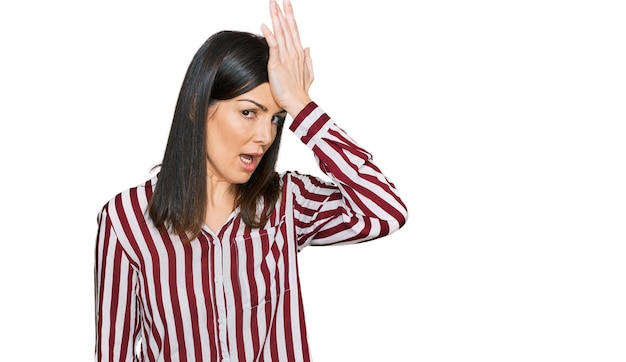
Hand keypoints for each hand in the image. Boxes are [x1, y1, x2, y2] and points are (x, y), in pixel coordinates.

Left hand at [261, 0, 313, 116]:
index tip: (286, 5)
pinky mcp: (277, 63)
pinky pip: (274, 46)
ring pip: (281, 32)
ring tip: (273, 5)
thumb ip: (308, 59)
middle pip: (287, 27)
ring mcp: (286, 56)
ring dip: (276, 18)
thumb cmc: (300, 90)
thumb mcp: (308, 73)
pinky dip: (270, 35)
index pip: (293, 30)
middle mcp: (293, 51)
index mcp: (298, 52)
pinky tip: (265, 24)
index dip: (290, 16)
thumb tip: (308, 47)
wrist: (297, 101)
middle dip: (283, 12)